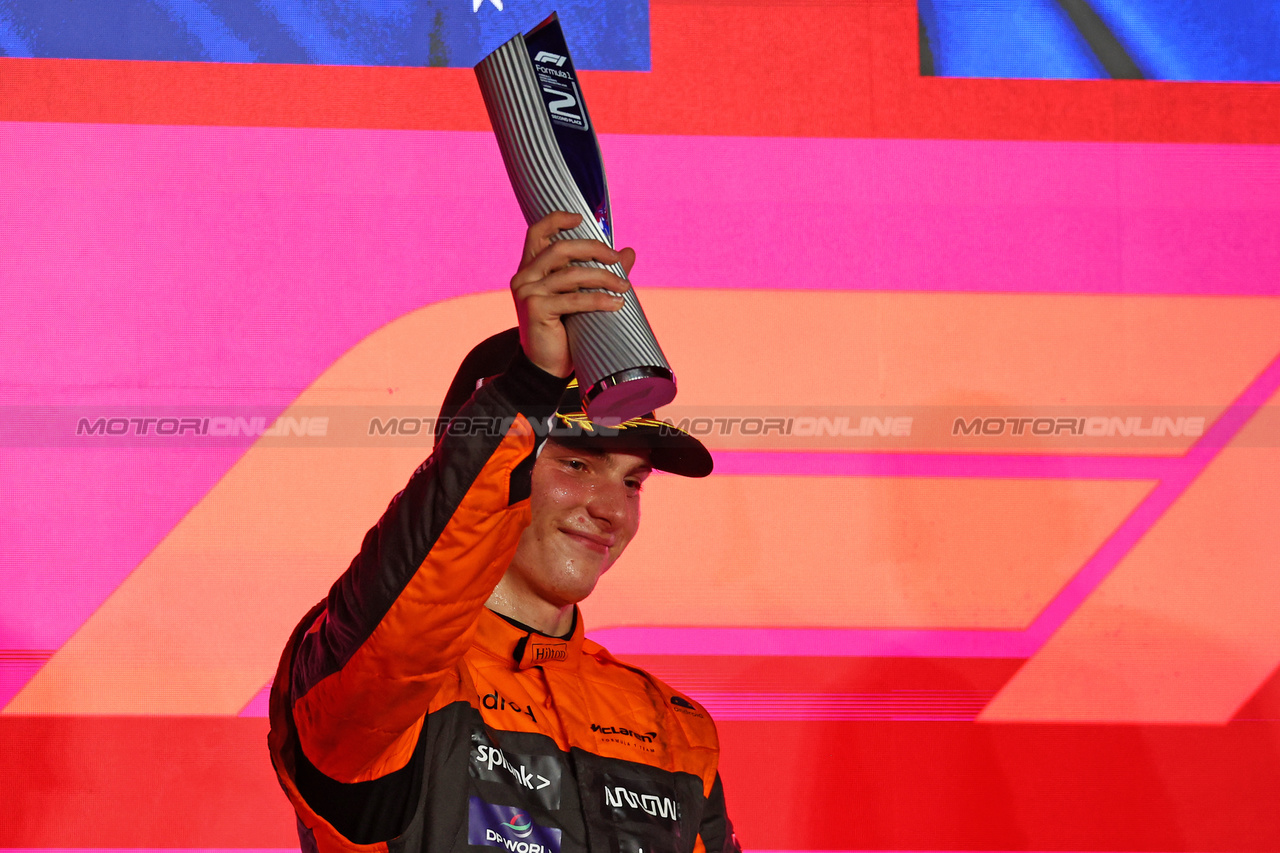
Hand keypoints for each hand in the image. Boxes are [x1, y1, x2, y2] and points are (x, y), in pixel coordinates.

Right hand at [511, 212, 635, 377]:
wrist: (546, 367)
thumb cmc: (563, 330)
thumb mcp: (580, 296)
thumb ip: (600, 272)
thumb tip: (629, 252)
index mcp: (530, 268)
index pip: (537, 232)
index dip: (557, 219)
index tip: (582, 218)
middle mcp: (524, 276)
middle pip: (560, 248)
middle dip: (593, 249)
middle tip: (617, 259)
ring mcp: (528, 292)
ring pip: (570, 274)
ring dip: (603, 278)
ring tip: (624, 286)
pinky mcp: (536, 309)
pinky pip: (574, 299)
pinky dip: (599, 300)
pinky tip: (617, 303)